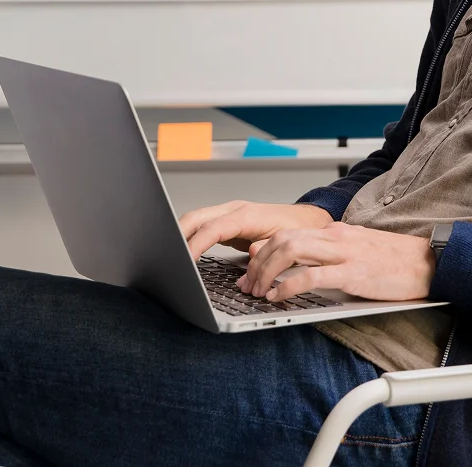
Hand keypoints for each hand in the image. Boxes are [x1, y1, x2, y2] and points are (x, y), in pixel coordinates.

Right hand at [178, 200, 332, 259]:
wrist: (305, 220)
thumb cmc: (296, 230)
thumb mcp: (287, 241)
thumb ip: (268, 247)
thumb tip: (251, 252)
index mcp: (247, 215)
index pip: (212, 228)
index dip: (195, 244)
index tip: (183, 261)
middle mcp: (234, 211)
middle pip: (196, 217)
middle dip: (177, 235)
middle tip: (166, 257)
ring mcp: (229, 215)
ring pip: (196, 219)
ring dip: (180, 234)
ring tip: (168, 255)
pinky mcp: (227, 223)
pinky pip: (202, 226)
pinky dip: (189, 236)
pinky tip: (183, 251)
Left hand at [239, 222, 435, 302]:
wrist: (427, 262)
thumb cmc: (393, 261)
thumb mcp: (355, 251)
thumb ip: (327, 255)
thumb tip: (298, 262)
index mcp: (335, 232)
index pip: (288, 232)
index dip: (262, 251)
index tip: (249, 270)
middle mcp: (336, 237)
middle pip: (283, 238)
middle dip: (258, 262)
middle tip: (248, 285)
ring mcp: (344, 252)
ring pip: (292, 250)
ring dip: (267, 272)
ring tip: (258, 292)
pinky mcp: (353, 272)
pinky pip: (312, 275)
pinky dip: (289, 285)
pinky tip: (279, 297)